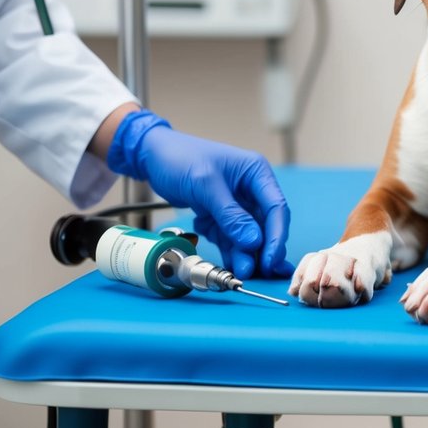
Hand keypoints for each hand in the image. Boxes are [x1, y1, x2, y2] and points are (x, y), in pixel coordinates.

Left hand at [107, 110, 291, 278]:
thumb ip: (230, 214)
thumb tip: (253, 241)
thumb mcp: (206, 184)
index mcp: (256, 173)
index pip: (275, 208)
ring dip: (244, 253)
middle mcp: (250, 189)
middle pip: (264, 225)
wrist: (152, 155)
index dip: (275, 235)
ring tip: (240, 272)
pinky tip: (227, 261)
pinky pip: (229, 236)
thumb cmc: (180, 157)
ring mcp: (235, 203)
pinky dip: (227, 249)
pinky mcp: (220, 214)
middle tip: (256, 271)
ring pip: (246, 234)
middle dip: (260, 249)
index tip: (270, 259)